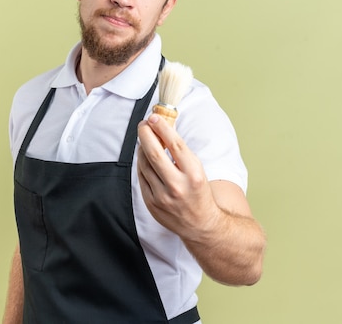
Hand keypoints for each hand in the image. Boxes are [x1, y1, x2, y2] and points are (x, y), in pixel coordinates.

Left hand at [136, 113, 218, 240]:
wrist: (200, 224)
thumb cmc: (198, 192)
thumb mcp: (197, 169)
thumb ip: (181, 152)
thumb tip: (164, 128)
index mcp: (193, 174)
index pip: (175, 145)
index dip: (162, 128)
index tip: (154, 117)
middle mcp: (177, 186)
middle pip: (154, 153)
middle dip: (146, 134)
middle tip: (143, 124)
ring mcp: (162, 196)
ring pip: (144, 164)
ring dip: (142, 148)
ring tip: (145, 139)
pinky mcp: (151, 203)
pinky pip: (141, 177)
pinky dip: (141, 164)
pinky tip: (144, 156)